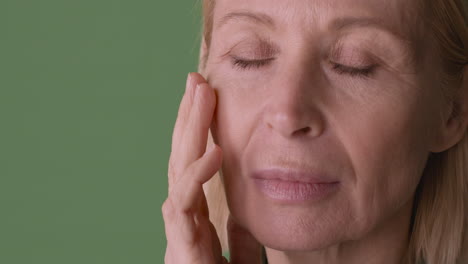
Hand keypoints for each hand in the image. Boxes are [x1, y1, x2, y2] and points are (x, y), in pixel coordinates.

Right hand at [162, 72, 262, 263]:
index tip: (205, 99)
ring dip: (189, 132)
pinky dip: (197, 177)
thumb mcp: (240, 259)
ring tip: (200, 96)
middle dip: (188, 119)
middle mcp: (183, 221)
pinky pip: (185, 206)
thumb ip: (239, 238)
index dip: (197, 132)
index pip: (193, 166)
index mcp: (196, 220)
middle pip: (182, 159)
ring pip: (178, 173)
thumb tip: (242, 217)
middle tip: (196, 81)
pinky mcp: (182, 251)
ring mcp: (179, 234)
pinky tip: (215, 151)